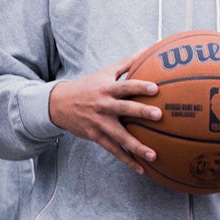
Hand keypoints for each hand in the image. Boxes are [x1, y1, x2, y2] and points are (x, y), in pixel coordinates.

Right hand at [46, 55, 161, 174]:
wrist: (60, 104)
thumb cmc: (88, 86)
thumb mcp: (105, 72)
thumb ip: (127, 63)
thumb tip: (148, 50)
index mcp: (107, 89)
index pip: (126, 86)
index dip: (140, 86)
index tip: (155, 88)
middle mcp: (104, 106)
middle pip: (124, 109)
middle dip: (141, 112)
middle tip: (158, 116)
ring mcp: (100, 123)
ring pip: (120, 136)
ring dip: (137, 146)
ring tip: (153, 155)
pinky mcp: (97, 137)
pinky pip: (114, 151)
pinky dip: (127, 160)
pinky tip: (141, 169)